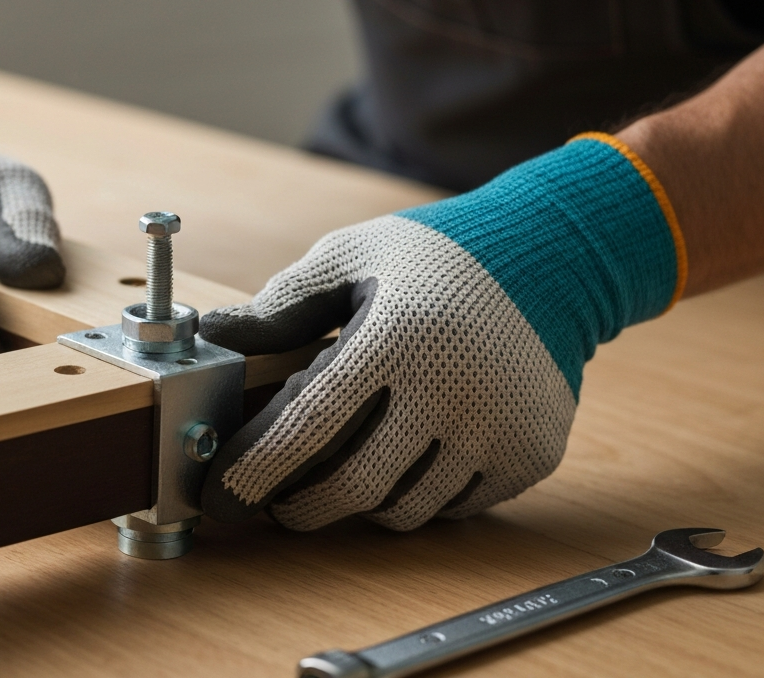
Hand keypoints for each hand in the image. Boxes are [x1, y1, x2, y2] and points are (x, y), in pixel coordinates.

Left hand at [198, 216, 575, 529]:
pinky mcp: (530, 455)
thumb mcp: (351, 257)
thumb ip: (279, 306)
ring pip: (402, 507)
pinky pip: (452, 506)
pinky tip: (406, 460)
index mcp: (395, 336)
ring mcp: (497, 429)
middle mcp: (451, 389)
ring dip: (358, 502)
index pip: (308, 426)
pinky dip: (417, 495)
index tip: (219, 497)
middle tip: (273, 503)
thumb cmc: (435, 257)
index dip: (254, 470)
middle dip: (298, 505)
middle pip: (353, 485)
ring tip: (340, 474)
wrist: (553, 259)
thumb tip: (211, 338)